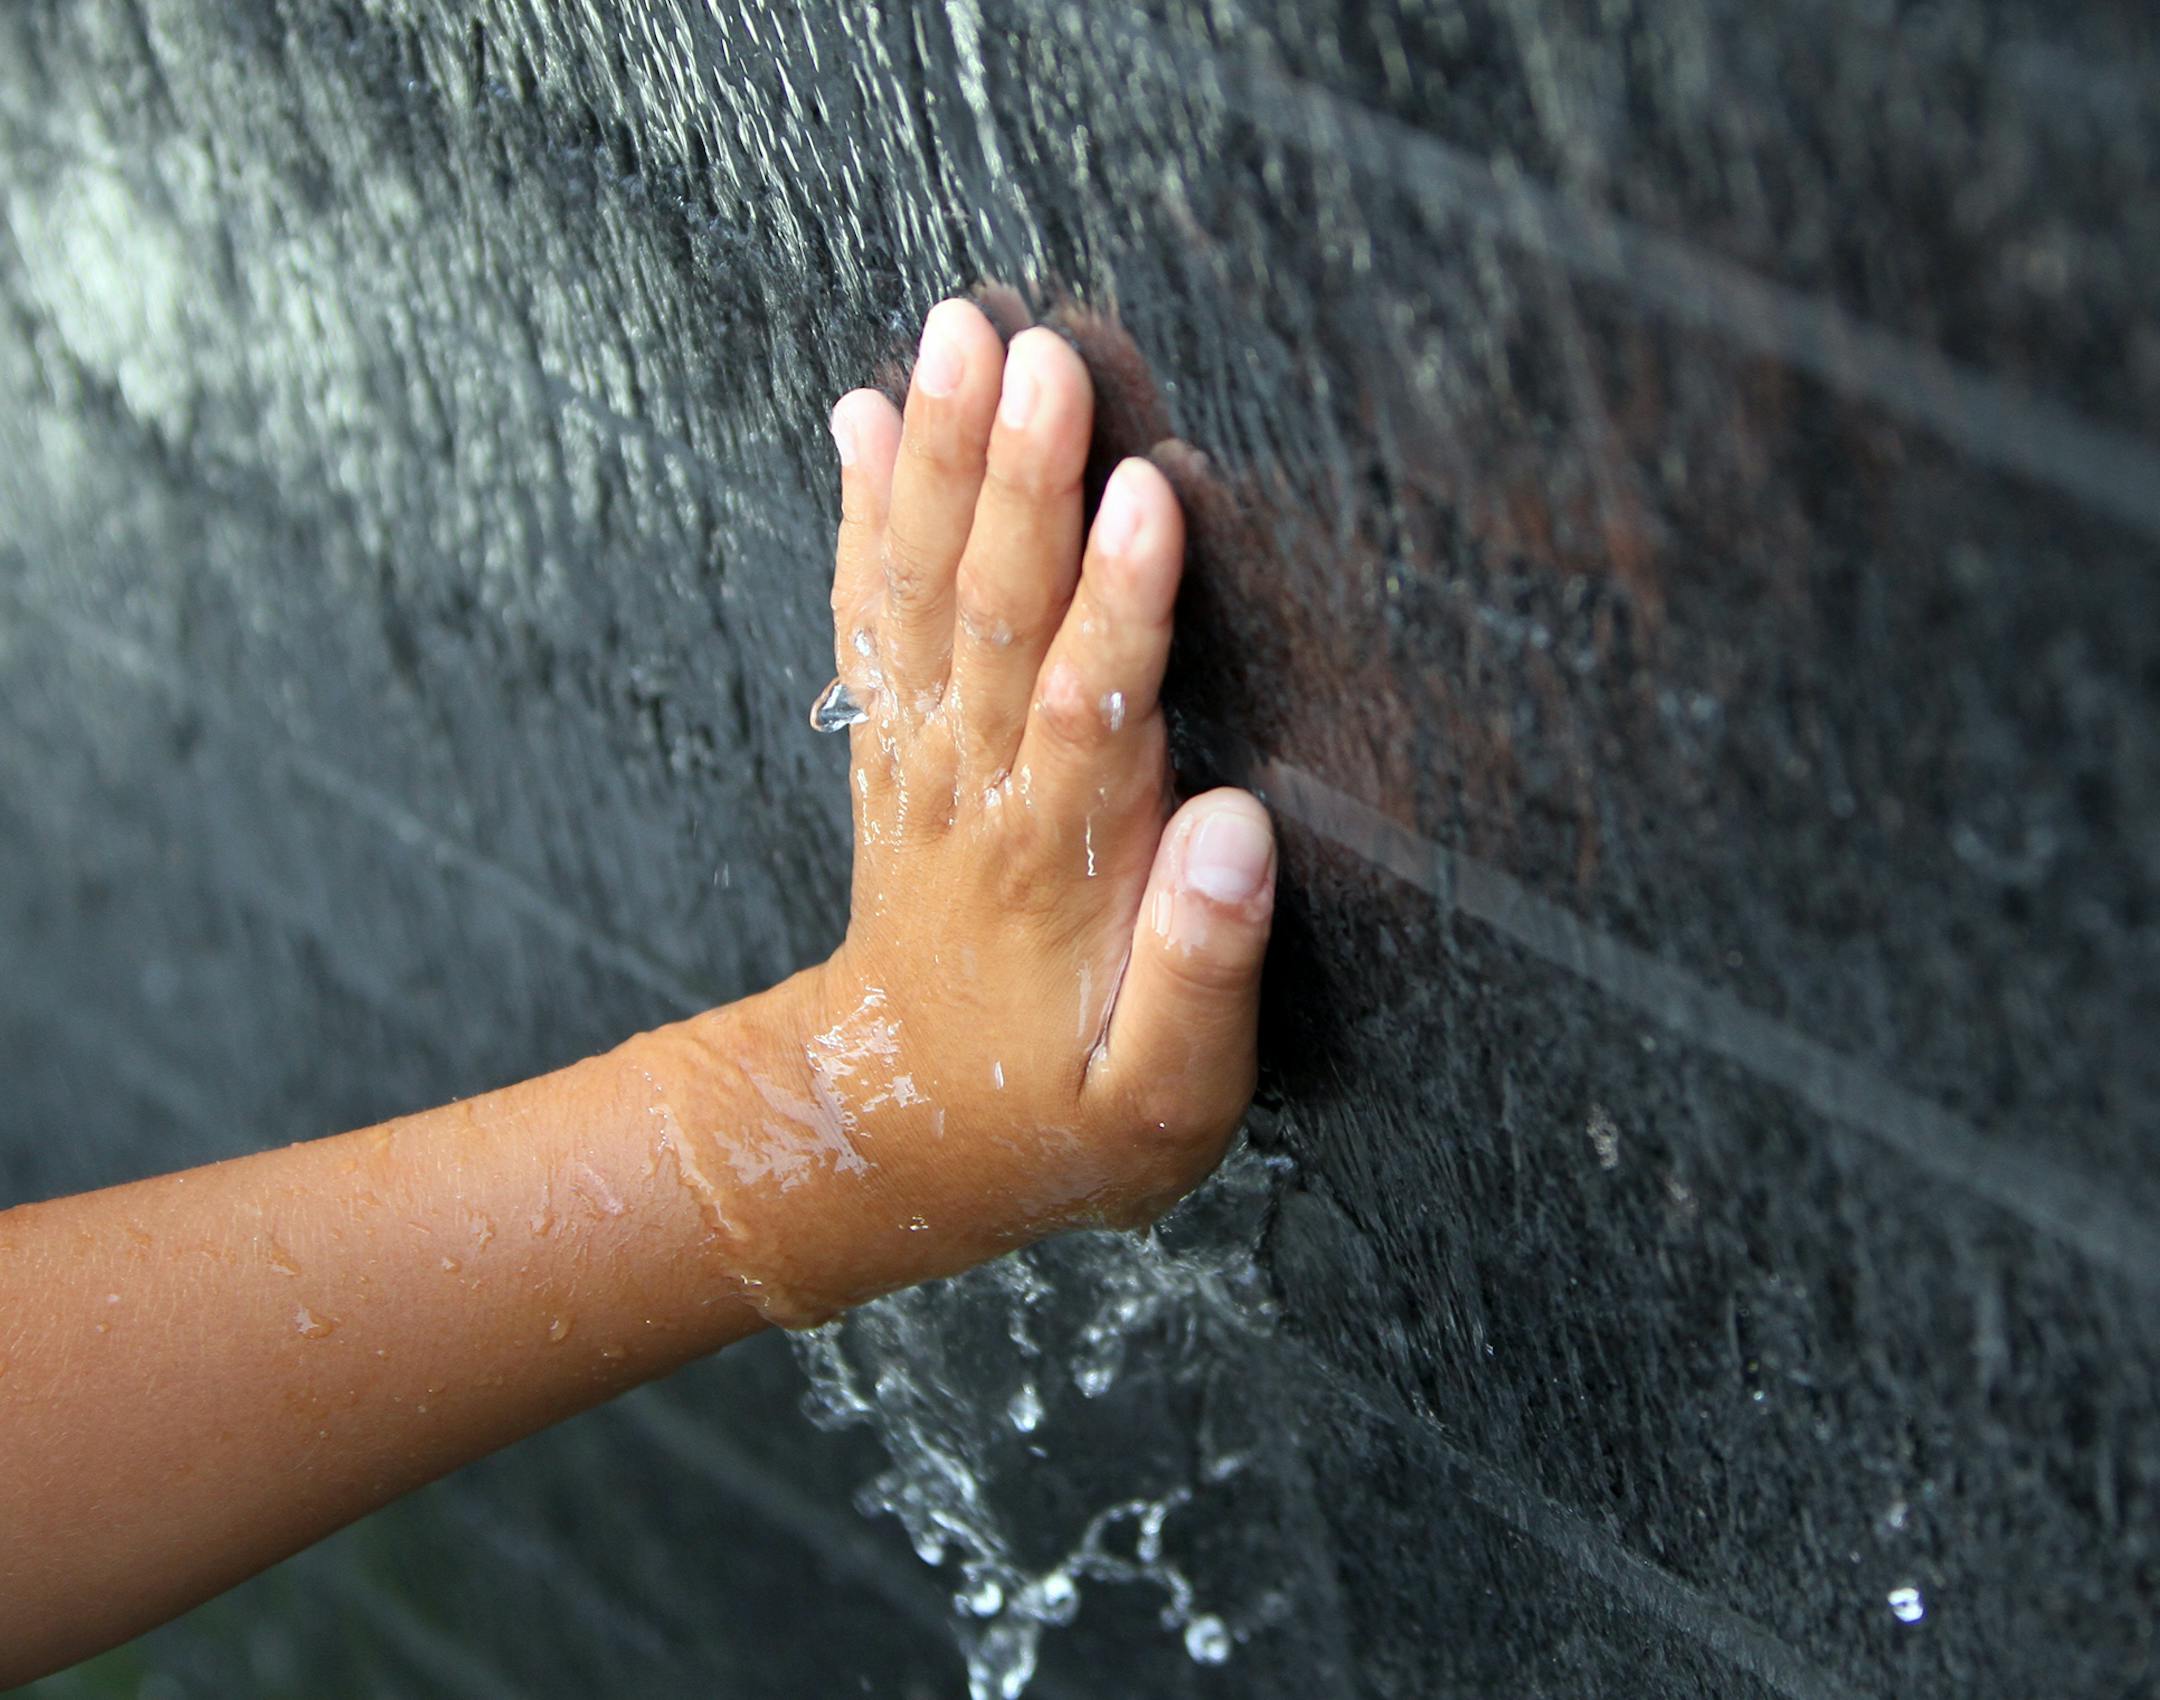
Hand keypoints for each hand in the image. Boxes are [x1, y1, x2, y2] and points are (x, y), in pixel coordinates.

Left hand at [667, 299, 1276, 1324]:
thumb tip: (1238, 827)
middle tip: (1037, 356)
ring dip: (937, 466)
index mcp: (1059, 875)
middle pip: (994, 629)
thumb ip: (1203, 974)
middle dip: (1018, 486)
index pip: (1090, 717)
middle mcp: (976, 799)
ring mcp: (920, 768)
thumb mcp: (1162, 1105)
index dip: (1118, 607)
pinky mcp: (892, 754)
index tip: (1144, 491)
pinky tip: (862, 419)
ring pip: (924, 602)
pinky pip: (868, 625)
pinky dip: (861, 521)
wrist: (891, 1140)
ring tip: (956, 335)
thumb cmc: (1056, 1124)